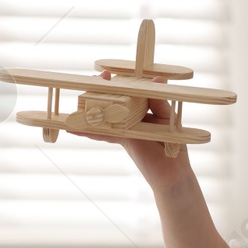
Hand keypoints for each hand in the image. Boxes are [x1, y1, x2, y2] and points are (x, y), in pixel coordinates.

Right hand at [65, 73, 192, 191]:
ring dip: (88, 111)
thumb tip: (157, 79)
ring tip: (74, 104)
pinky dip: (89, 132)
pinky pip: (104, 134)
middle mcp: (131, 118)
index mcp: (142, 109)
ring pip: (103, 118)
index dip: (114, 84)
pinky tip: (74, 130)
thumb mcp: (168, 117)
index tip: (105, 75)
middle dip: (98, 92)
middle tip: (90, 82)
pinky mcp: (123, 141)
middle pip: (111, 103)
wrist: (172, 173)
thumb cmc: (174, 144)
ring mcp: (125, 130)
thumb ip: (160, 100)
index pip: (125, 93)